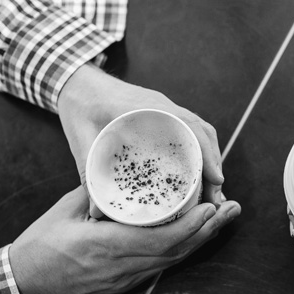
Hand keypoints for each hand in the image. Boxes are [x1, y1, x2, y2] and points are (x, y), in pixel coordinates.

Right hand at [10, 186, 240, 293]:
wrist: (24, 286)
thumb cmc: (39, 248)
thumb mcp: (65, 211)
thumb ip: (96, 190)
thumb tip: (119, 168)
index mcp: (107, 246)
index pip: (160, 239)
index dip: (191, 226)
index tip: (211, 208)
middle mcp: (123, 266)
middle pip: (177, 251)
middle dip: (209, 230)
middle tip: (232, 208)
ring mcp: (126, 278)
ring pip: (173, 260)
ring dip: (201, 239)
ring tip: (223, 218)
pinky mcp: (125, 282)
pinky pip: (161, 265)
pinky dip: (183, 248)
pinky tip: (197, 235)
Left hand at [57, 64, 225, 217]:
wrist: (77, 82)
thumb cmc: (79, 106)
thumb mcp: (81, 139)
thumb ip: (88, 172)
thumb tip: (96, 211)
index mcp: (149, 108)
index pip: (190, 127)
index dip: (207, 153)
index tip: (217, 179)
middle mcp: (163, 107)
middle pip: (203, 133)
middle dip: (214, 163)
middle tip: (216, 195)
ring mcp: (165, 110)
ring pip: (200, 132)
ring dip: (210, 158)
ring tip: (212, 189)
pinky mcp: (162, 115)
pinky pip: (189, 131)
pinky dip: (200, 151)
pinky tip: (198, 173)